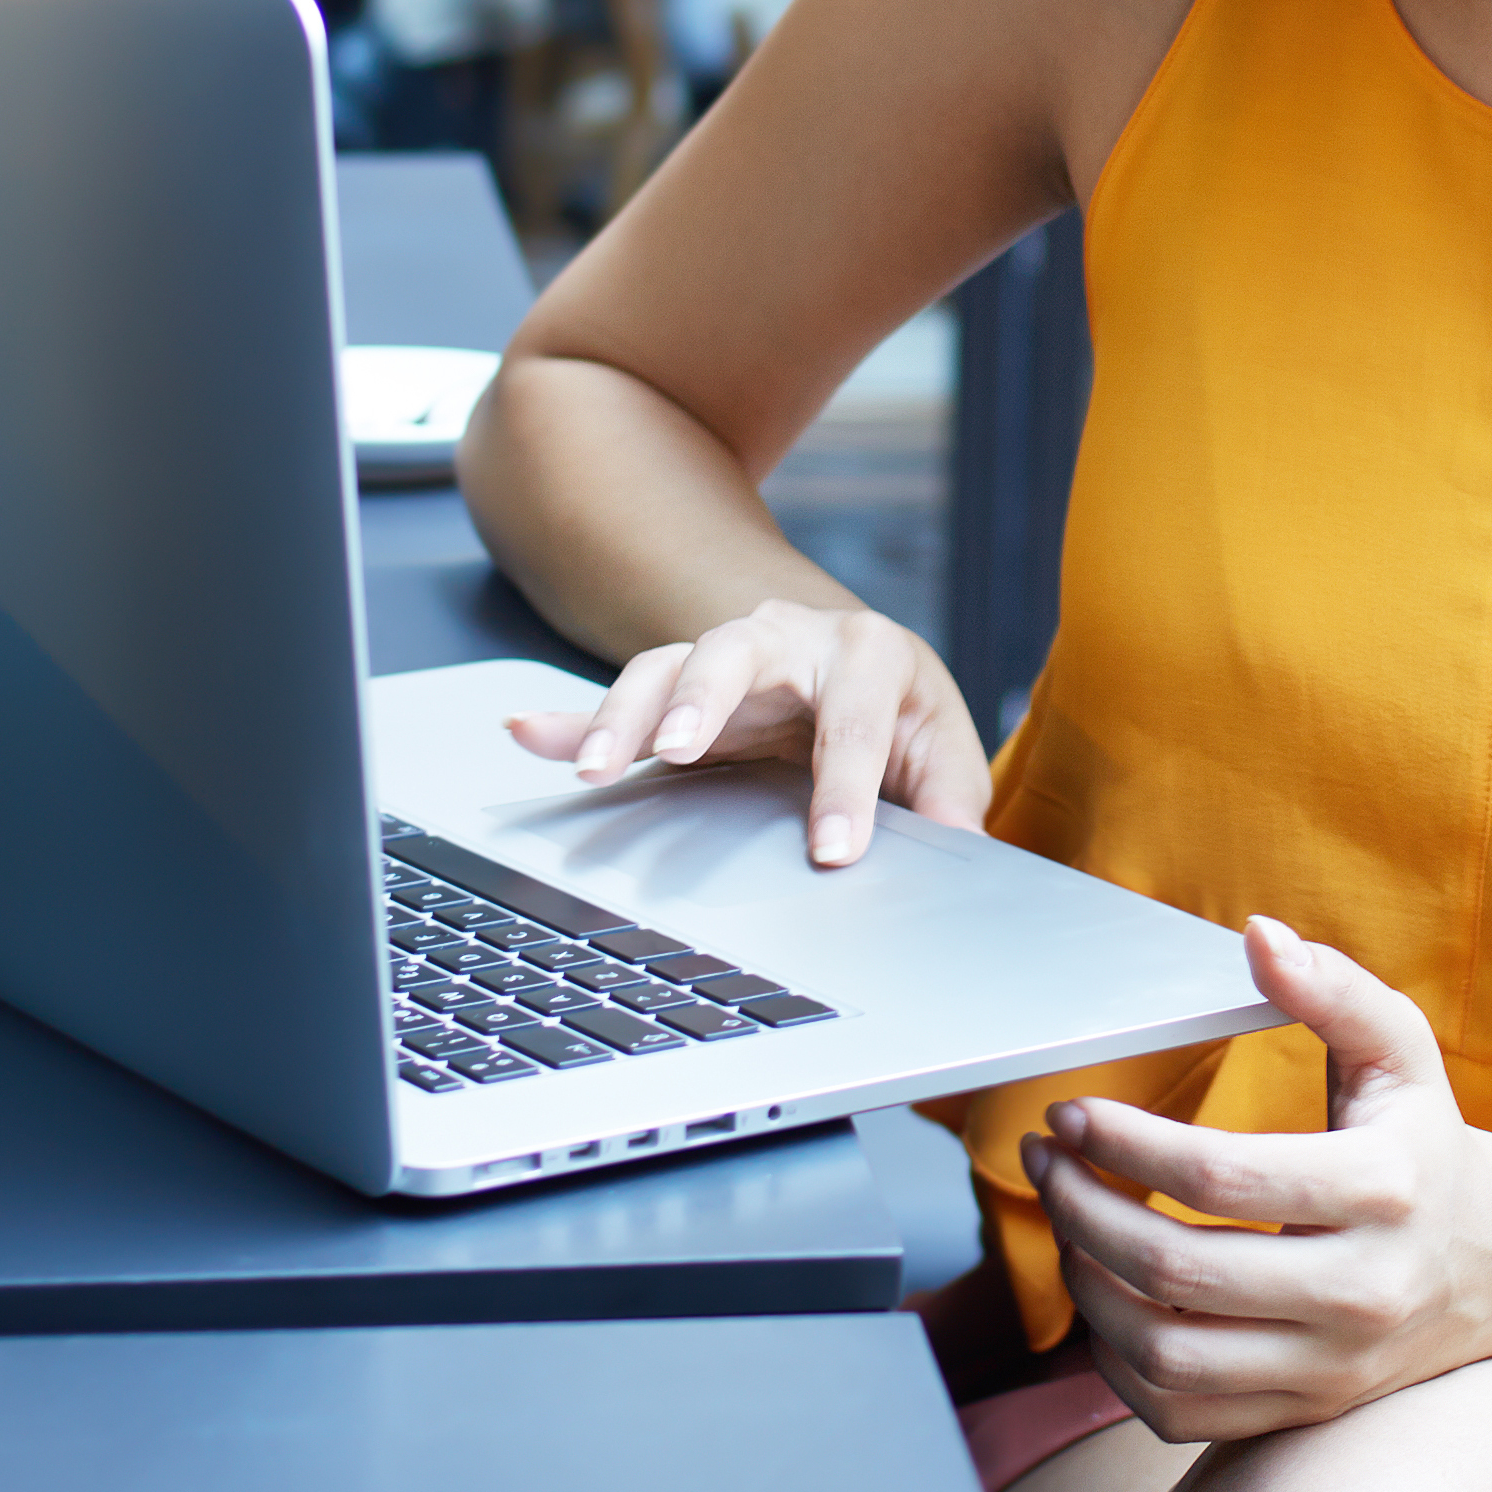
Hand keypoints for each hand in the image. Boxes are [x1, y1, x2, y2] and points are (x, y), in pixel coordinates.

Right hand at [498, 597, 992, 867]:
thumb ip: (951, 801)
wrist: (870, 681)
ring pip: (667, 669)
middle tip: (679, 753)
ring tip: (600, 766)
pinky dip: (571, 720)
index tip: (833, 850)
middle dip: (705, 700)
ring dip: (627, 715)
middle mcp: (790, 639)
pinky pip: (618, 699)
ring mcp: (727, 659)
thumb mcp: (944, 757)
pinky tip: (527, 735)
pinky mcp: (681, 693)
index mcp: (868, 653)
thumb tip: (964, 851)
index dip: (844, 785)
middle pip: (736, 653)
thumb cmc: (908, 722)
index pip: (853, 720)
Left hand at [1028, 918, 1491, 1441]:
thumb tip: (1258, 936)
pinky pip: (1179, 1411)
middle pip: (1179, 1270)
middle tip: (1047, 1165)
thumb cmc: (1425, 1143)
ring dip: (1089, 1288)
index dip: (1125, 1145)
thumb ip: (1333, 989)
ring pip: (1168, 1355)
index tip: (1070, 1116)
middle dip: (1084, 1211)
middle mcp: (1363, 1290)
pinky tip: (1107, 1296)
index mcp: (1384, 1188)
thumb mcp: (1402, 1051)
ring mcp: (1333, 1364)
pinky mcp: (1306, 1409)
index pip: (1221, 1177)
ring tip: (1069, 1225)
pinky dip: (1117, 1363)